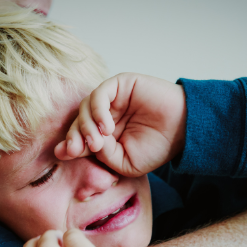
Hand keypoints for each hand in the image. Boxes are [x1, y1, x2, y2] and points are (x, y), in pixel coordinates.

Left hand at [54, 73, 186, 176]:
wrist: (184, 130)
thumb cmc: (158, 147)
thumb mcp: (125, 162)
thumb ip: (102, 155)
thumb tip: (76, 147)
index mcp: (105, 134)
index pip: (79, 136)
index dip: (68, 144)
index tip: (62, 154)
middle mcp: (106, 114)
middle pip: (77, 121)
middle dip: (74, 136)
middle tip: (77, 149)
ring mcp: (112, 99)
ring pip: (85, 107)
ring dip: (86, 126)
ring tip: (99, 141)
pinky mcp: (120, 84)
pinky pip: (99, 94)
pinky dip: (97, 111)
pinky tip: (106, 127)